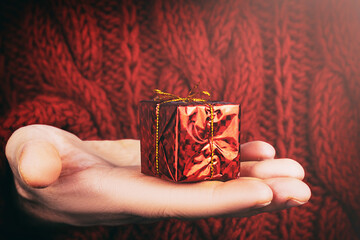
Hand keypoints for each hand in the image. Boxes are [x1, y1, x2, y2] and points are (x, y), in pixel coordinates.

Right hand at [5, 124, 310, 225]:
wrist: (42, 171)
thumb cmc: (32, 164)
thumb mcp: (28, 157)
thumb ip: (36, 163)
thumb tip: (40, 168)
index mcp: (120, 197)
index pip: (177, 204)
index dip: (220, 199)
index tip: (266, 193)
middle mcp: (146, 195)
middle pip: (207, 198)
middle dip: (255, 193)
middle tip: (301, 188)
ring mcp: (154, 180)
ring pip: (209, 180)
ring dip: (251, 173)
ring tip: (291, 168)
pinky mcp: (156, 164)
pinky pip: (198, 164)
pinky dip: (227, 156)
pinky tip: (253, 148)